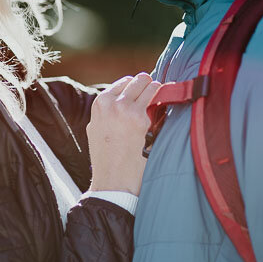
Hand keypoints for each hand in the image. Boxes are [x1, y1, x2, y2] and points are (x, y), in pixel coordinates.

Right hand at [87, 73, 161, 196]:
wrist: (112, 181)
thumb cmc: (106, 158)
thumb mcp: (96, 128)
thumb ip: (107, 111)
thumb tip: (121, 99)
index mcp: (100, 103)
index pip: (125, 82)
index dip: (136, 90)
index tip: (143, 97)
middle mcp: (112, 102)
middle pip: (139, 80)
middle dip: (148, 87)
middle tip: (154, 97)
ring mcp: (127, 109)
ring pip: (151, 84)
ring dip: (157, 93)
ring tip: (160, 104)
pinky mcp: (142, 119)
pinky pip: (160, 100)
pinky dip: (164, 102)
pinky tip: (166, 111)